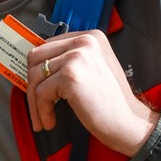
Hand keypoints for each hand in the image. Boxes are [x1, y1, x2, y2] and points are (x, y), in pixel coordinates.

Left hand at [27, 31, 159, 156]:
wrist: (128, 123)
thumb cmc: (111, 103)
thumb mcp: (92, 69)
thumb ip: (69, 61)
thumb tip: (35, 67)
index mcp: (90, 37)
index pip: (48, 45)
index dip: (38, 69)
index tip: (36, 87)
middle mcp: (84, 41)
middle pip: (36, 57)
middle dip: (31, 85)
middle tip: (36, 106)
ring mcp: (77, 56)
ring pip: (35, 76)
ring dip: (35, 102)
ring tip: (43, 119)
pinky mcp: (71, 75)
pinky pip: (41, 92)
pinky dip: (42, 111)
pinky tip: (50, 122)